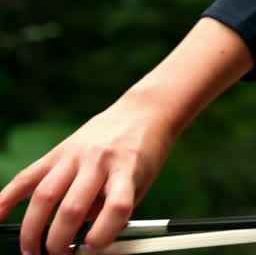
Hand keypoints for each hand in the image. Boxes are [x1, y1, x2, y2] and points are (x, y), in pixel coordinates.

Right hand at [0, 96, 177, 254]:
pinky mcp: (58, 152)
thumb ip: (114, 207)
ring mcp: (75, 155)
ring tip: (32, 250)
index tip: (93, 248)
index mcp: (126, 169)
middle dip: (59, 241)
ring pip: (45, 196)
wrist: (145, 111)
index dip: (102, 234)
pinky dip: (7, 198)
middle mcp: (98, 161)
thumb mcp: (142, 182)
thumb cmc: (145, 152)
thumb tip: (84, 238)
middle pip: (72, 208)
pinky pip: (27, 177)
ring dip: (33, 230)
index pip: (116, 207)